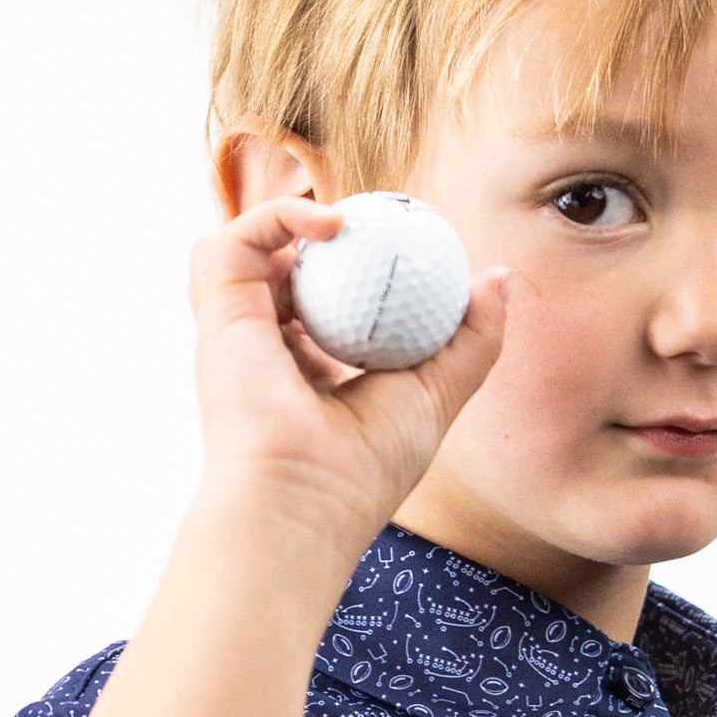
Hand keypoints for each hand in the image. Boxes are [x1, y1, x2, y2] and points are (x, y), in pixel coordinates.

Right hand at [188, 194, 510, 561]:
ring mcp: (235, 331)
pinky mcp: (216, 313)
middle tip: (372, 225)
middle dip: (314, 237)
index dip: (358, 268)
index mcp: (307, 371)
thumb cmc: (367, 468)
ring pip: (245, 248)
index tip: (403, 250)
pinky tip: (333, 226)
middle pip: (280, 271)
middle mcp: (264, 350)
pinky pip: (235, 238)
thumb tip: (499, 277)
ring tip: (346, 227)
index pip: (324, 304)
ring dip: (288, 222)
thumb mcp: (437, 393)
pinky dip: (278, 216)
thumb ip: (472, 339)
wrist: (305, 501)